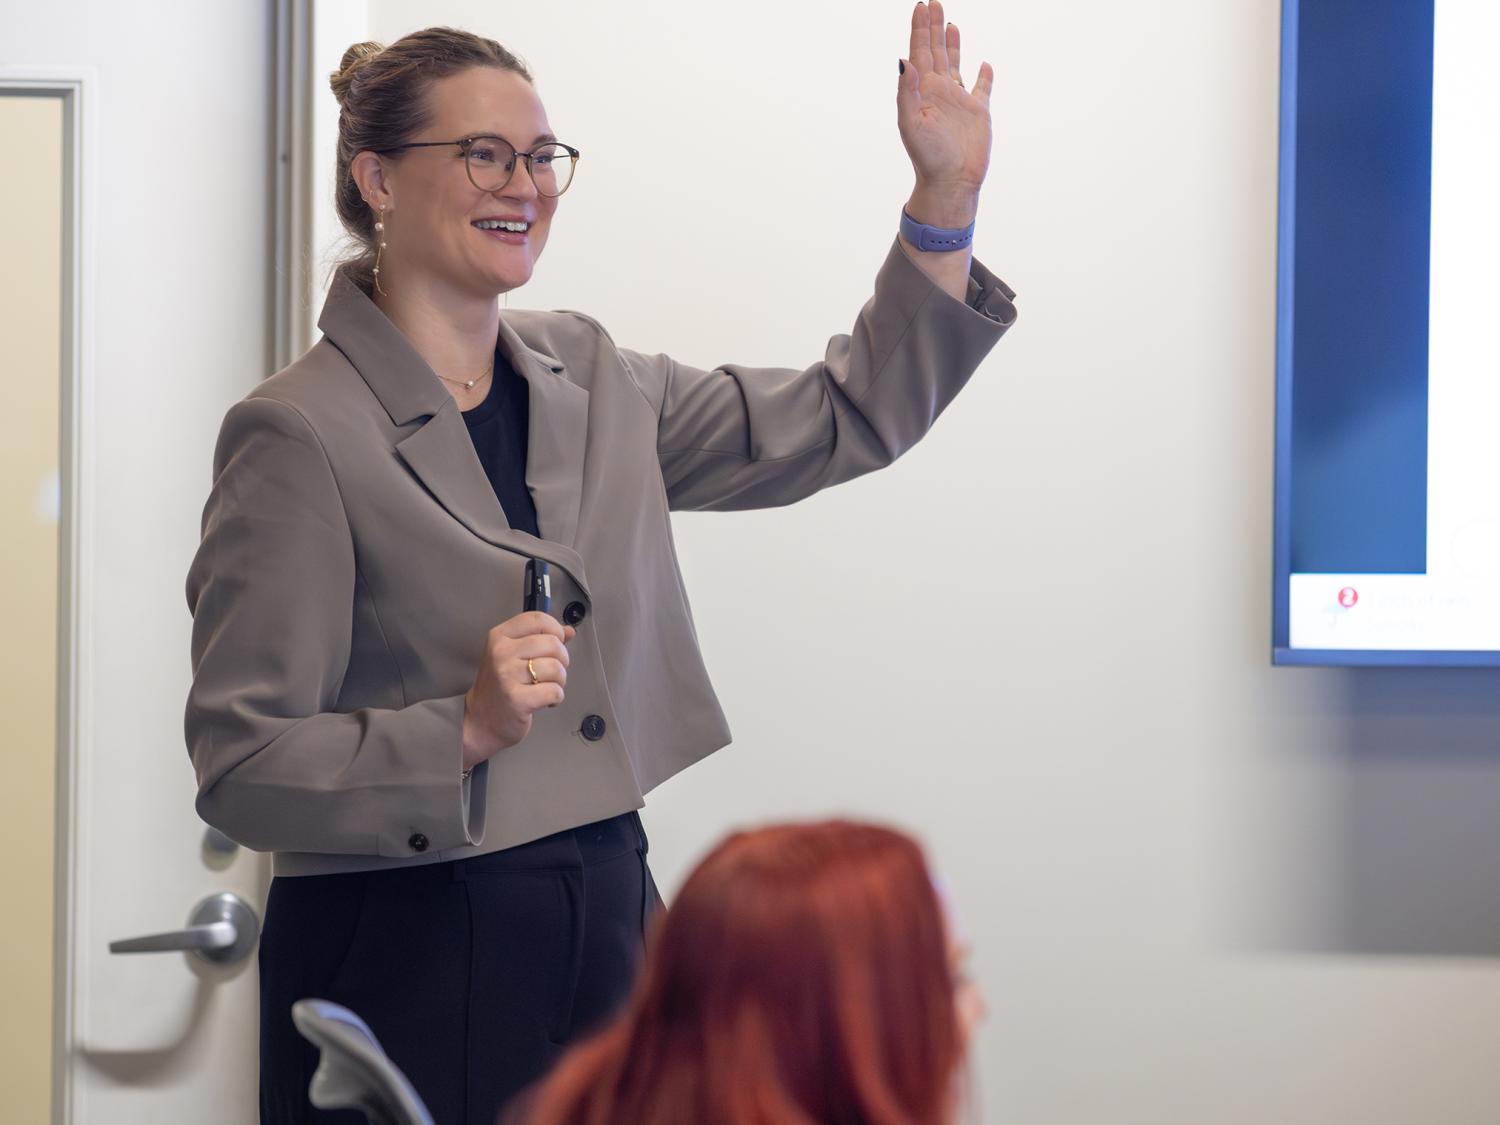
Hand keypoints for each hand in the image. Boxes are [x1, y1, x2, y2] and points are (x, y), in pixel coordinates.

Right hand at [462, 612, 574, 768]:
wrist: (479, 721)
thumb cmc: (499, 687)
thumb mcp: (512, 655)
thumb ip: (540, 639)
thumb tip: (569, 631)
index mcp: (499, 636)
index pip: (537, 619)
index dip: (555, 629)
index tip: (556, 642)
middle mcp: (501, 653)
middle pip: (552, 643)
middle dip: (562, 659)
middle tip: (551, 672)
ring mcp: (508, 676)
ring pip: (556, 668)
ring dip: (560, 681)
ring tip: (546, 687)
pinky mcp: (517, 699)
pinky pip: (554, 691)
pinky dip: (556, 698)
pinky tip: (544, 701)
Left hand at [897, 1, 993, 225]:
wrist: (951, 182)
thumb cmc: (928, 157)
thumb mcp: (911, 123)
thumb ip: (906, 91)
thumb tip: (904, 59)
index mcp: (922, 91)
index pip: (919, 51)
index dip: (919, 29)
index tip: (921, 6)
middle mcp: (939, 91)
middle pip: (935, 51)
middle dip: (933, 26)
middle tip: (933, 2)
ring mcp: (958, 101)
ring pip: (954, 63)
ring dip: (952, 43)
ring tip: (950, 23)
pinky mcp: (978, 112)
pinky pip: (981, 88)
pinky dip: (983, 75)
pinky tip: (984, 64)